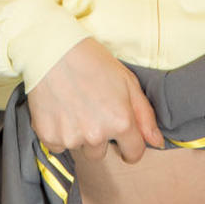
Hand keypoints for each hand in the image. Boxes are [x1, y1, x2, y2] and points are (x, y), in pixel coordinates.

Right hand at [26, 38, 166, 162]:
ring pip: (80, 149)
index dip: (130, 145)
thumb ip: (144, 115)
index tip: (122, 136)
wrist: (52, 50)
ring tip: (74, 106)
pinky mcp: (48, 136)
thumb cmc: (92, 61)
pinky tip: (59, 110)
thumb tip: (156, 142)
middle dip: (100, 136)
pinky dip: (59, 133)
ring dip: (79, 135)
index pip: (133, 153)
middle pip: (102, 153)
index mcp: (120, 122)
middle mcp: (96, 134)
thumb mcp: (128, 81)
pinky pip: (58, 146)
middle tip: (91, 109)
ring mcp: (70, 137)